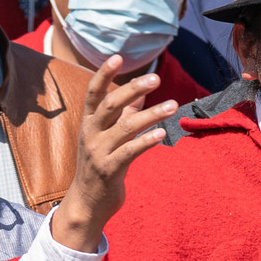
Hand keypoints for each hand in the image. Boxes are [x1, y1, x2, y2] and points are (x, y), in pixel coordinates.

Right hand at [51, 55, 177, 251]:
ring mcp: (98, 153)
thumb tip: (140, 93)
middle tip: (156, 78)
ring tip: (173, 105)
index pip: (94, 93)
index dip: (104, 74)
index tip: (117, 57)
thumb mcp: (107, 137)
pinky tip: (162, 134)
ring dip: (151, 115)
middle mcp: (90, 134)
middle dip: (132, 89)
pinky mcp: (109, 170)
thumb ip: (123, 115)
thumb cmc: (100, 164)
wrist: (86, 203)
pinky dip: (146, 141)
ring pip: (125, 128)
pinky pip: (129, 152)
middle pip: (110, 105)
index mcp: (88, 123)